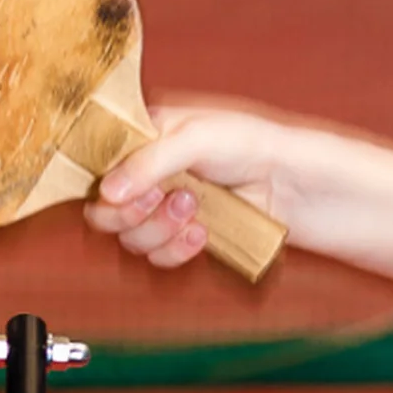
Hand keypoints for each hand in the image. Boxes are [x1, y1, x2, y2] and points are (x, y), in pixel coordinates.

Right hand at [83, 101, 286, 268]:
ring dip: (158, 229)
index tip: (120, 188)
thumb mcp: (200, 136)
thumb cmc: (253, 143)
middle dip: (129, 212)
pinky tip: (202, 233)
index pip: (96, 165)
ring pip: (130, 237)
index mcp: (145, 137)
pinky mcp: (186, 234)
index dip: (101, 182)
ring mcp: (167, 207)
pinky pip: (159, 256)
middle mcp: (149, 173)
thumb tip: (107, 191)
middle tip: (160, 199)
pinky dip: (176, 249)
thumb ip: (149, 161)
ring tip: (194, 209)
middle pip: (103, 210)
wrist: (296, 182)